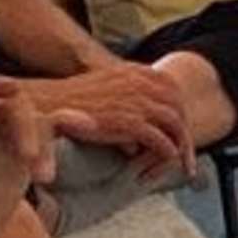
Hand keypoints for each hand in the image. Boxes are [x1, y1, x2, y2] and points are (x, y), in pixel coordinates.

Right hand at [23, 60, 196, 175]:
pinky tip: (168, 162)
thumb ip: (123, 101)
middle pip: (178, 107)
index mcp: (137, 72)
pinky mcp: (129, 122)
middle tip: (189, 155)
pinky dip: (167, 151)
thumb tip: (134, 130)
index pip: (171, 90)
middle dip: (186, 133)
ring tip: (185, 166)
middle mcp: (141, 83)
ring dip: (183, 146)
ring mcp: (137, 101)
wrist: (48, 104)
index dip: (178, 113)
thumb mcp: (102, 90)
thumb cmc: (70, 102)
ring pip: (175, 124)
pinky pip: (160, 139)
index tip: (180, 133)